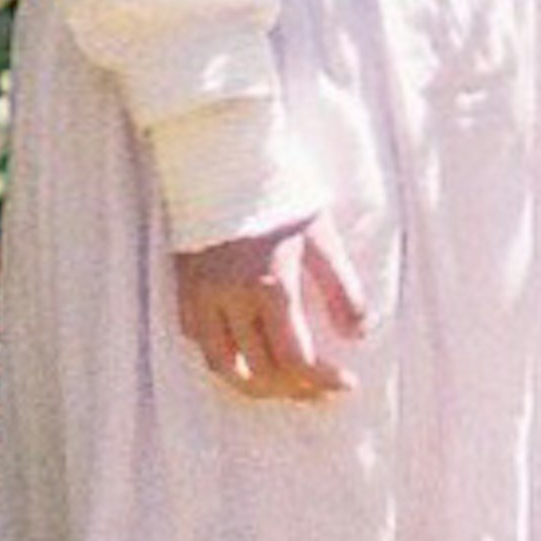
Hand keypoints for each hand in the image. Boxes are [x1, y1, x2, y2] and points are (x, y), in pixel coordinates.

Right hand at [171, 205, 367, 403]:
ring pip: (222, 365)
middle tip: (318, 388)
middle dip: (294, 389)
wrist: (221, 150)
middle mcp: (232, 298)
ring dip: (254, 384)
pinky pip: (197, 338)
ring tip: (281, 384)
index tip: (346, 382)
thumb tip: (356, 335)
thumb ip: (342, 288)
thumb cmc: (277, 189)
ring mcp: (202, 295)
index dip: (323, 381)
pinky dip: (221, 354)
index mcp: (270, 285)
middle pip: (259, 372)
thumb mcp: (320, 232)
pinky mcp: (184, 284)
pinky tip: (243, 351)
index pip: (295, 359)